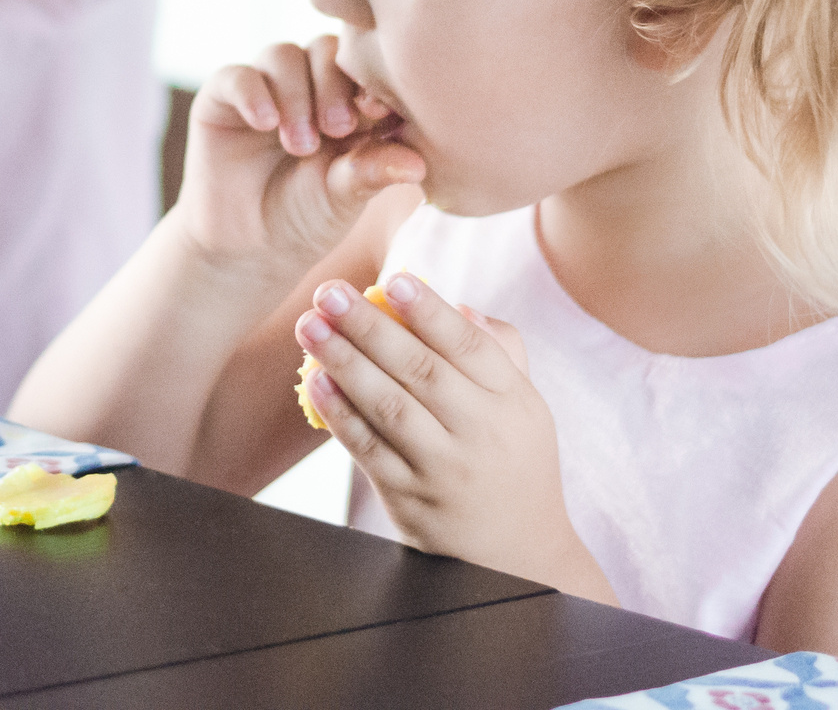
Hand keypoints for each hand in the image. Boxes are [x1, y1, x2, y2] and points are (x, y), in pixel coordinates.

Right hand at [173, 37, 425, 277]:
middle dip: (333, 86)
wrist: (247, 247)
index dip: (373, 82)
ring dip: (295, 94)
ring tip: (301, 145)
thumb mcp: (345, 197)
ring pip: (283, 56)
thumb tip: (419, 164)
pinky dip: (253, 92)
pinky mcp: (223, 97)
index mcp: (349, 100)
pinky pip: (238, 75)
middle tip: (338, 130)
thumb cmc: (307, 217)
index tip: (378, 112)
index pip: (364, 68)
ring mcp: (265, 86)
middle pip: (325, 50)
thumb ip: (373, 172)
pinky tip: (264, 123)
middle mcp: (308, 84)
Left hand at [297, 270, 611, 596]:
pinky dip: (340, 414)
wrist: (519, 558)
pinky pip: (369, 450)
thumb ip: (499, 352)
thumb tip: (457, 304)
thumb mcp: (526, 408)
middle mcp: (480, 433)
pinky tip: (316, 381)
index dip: (430, 311)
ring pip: (389, 406)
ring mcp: (443, 470)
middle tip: (328, 292)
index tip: (395, 279)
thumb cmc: (515, 463)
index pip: (470, 346)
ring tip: (310, 327)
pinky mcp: (410, 500)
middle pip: (420, 370)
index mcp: (514, 402)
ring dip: (343, 362)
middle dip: (368, 325)